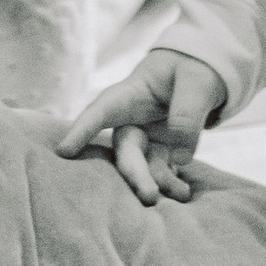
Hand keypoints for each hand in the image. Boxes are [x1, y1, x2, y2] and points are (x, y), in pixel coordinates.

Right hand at [56, 49, 226, 205]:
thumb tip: (181, 159)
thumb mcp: (197, 81)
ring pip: (143, 166)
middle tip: (149, 197)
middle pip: (125, 150)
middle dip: (135, 174)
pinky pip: (163, 172)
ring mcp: (146, 138)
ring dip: (158, 183)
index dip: (82, 130)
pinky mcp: (161, 152)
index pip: (101, 110)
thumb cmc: (192, 69)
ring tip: (182, 194)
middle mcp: (132, 120)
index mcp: (130, 94)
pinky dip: (172, 185)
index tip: (63, 151)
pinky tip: (184, 193)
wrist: (202, 74)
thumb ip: (188, 115)